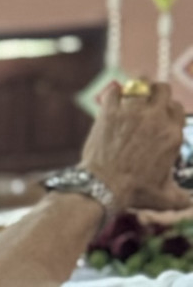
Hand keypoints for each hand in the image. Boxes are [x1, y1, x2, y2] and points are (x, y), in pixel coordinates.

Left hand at [81, 81, 187, 211]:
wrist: (102, 187)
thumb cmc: (134, 193)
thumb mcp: (163, 198)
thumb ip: (180, 199)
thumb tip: (189, 203)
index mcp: (172, 134)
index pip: (177, 108)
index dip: (169, 109)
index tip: (160, 114)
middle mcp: (155, 118)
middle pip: (163, 90)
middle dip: (157, 92)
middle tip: (148, 99)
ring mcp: (132, 112)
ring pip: (141, 84)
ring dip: (138, 86)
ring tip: (133, 92)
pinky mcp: (110, 112)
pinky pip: (115, 90)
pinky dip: (114, 92)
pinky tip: (113, 97)